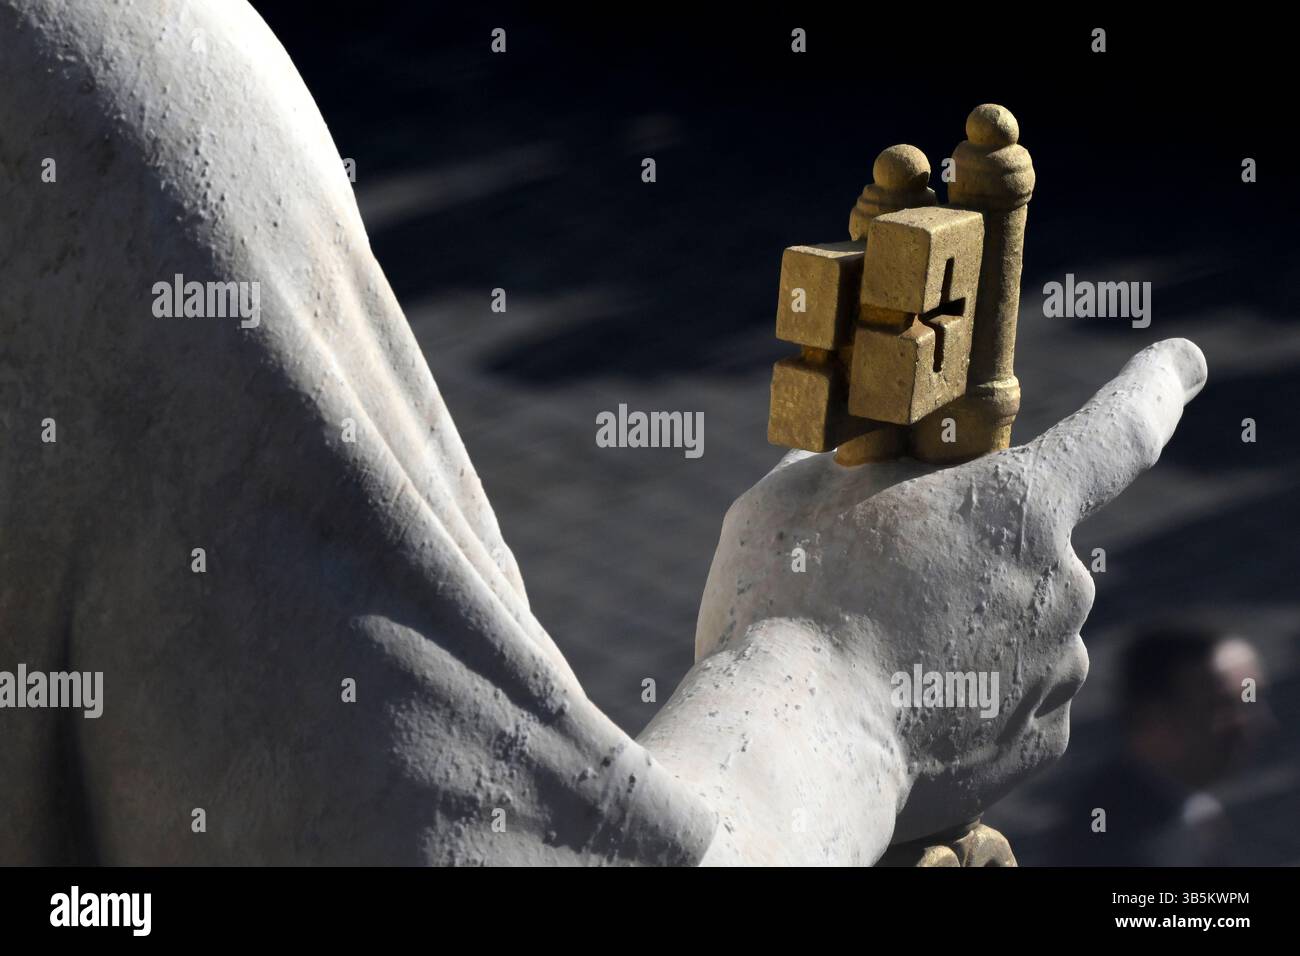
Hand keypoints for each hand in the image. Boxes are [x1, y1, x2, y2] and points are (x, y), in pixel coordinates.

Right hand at [694, 338, 1206, 843]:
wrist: (793, 749)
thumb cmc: (787, 603)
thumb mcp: (795, 494)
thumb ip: (850, 469)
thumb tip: (853, 472)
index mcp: (1018, 502)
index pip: (1119, 427)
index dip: (1155, 384)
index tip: (1181, 362)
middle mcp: (1063, 584)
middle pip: (1026, 547)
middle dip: (967, 554)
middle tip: (877, 581)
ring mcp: (1058, 671)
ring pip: (1018, 627)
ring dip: (963, 627)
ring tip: (871, 654)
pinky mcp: (1038, 743)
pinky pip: (1010, 698)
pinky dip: (964, 694)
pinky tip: (898, 702)